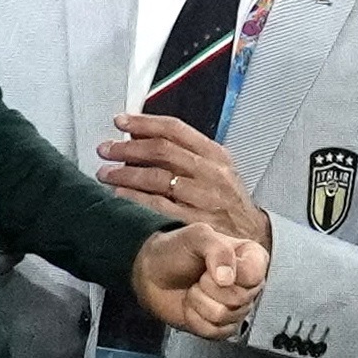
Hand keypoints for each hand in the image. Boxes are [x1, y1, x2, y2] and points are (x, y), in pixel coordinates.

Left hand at [101, 113, 272, 246]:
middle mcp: (212, 174)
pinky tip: (118, 195)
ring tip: (105, 173)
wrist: (252, 237)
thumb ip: (184, 152)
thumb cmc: (227, 201)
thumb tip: (140, 136)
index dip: (144, 123)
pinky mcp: (196, 222)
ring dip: (125, 174)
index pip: (175, 130)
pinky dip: (134, 199)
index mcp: (216, 155)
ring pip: (157, 178)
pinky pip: (158, 206)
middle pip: (163, 151)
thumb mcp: (216, 170)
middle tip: (105, 149)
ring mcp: (204, 198)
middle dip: (127, 148)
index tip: (120, 120)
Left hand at [130, 222, 268, 340]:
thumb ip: (218, 249)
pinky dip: (194, 318)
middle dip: (208, 287)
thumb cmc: (176, 251)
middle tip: (199, 277)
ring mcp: (237, 307)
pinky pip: (214, 331)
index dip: (229, 273)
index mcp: (251, 258)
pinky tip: (191, 305)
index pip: (254, 276)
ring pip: (225, 316)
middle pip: (240, 299)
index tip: (211, 266)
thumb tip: (227, 279)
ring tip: (194, 289)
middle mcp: (249, 284)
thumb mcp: (196, 236)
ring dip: (198, 302)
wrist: (151, 273)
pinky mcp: (222, 326)